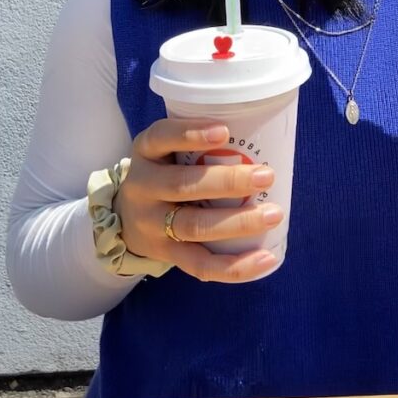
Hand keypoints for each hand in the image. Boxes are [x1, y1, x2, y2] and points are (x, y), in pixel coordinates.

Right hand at [114, 119, 282, 282]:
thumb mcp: (166, 149)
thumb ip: (198, 142)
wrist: (125, 218)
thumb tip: (265, 137)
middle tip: (266, 176)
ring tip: (273, 214)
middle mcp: (143, 187)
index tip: (224, 131)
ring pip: (194, 226)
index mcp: (146, 152)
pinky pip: (200, 265)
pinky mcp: (165, 255)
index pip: (162, 137)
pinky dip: (235, 266)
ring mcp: (152, 225)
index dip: (190, 134)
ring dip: (238, 222)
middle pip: (183, 185)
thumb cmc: (165, 171)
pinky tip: (265, 258)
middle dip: (227, 182)